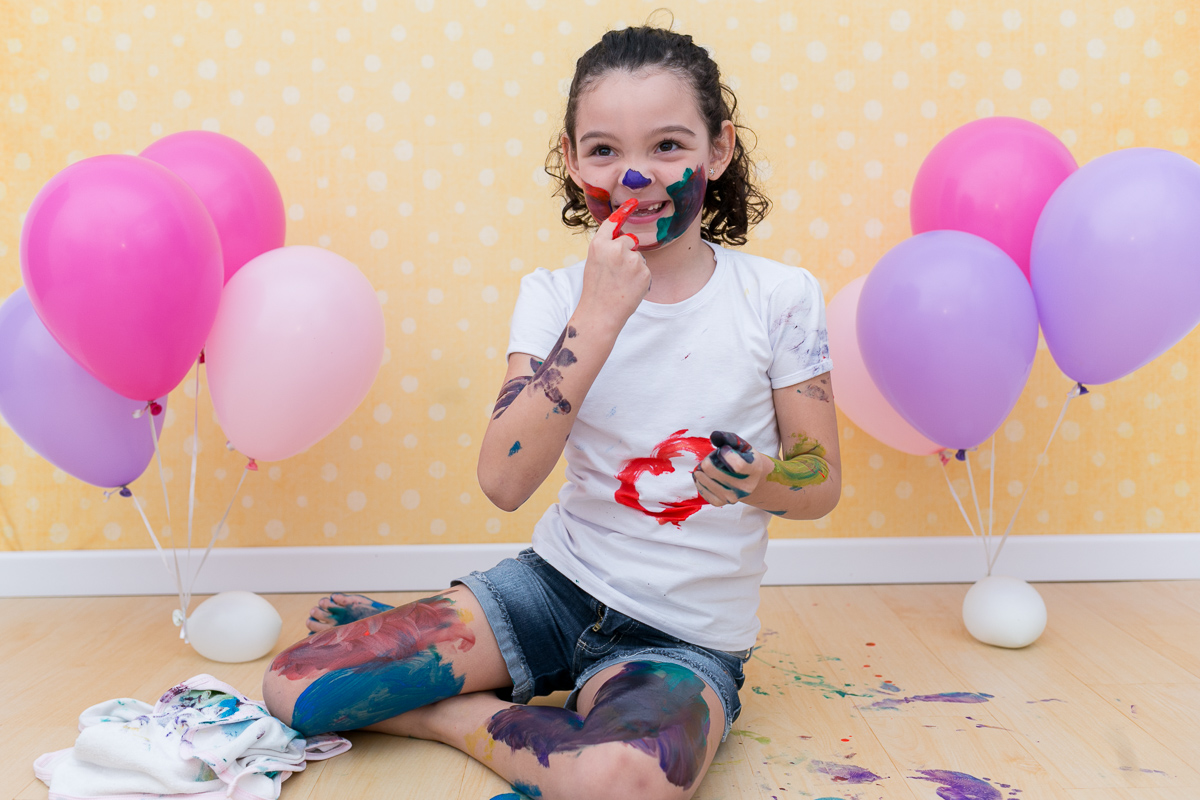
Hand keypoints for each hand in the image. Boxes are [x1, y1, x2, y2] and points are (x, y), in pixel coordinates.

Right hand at [578, 200, 651, 328]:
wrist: (601, 313)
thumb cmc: (596, 289)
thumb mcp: (594, 262)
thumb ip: (607, 247)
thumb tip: (627, 239)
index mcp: (599, 244)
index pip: (613, 222)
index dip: (624, 211)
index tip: (634, 202)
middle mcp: (616, 248)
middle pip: (630, 240)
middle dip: (627, 252)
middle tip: (615, 273)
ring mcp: (632, 260)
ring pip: (639, 257)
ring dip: (634, 267)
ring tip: (621, 283)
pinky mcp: (644, 272)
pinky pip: (645, 270)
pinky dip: (640, 279)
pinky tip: (629, 288)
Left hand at [692, 430, 767, 506]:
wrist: (750, 480)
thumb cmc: (744, 458)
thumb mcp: (742, 446)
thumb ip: (729, 438)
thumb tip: (714, 436)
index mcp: (754, 470)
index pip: (737, 465)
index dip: (725, 454)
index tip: (723, 450)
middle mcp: (745, 487)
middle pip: (715, 472)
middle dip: (708, 460)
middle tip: (711, 457)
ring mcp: (732, 497)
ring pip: (706, 481)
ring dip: (701, 471)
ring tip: (706, 466)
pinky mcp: (721, 503)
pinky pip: (703, 492)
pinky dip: (699, 482)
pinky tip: (702, 476)